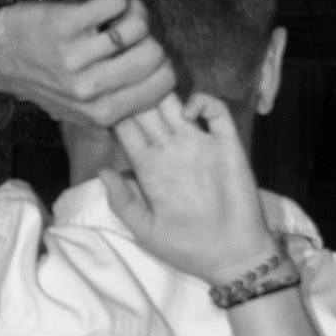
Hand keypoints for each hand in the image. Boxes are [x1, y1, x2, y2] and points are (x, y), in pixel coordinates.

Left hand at [0, 0, 177, 129]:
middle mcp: (89, 91)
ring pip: (138, 27)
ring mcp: (76, 59)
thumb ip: (120, 100)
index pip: (164, 84)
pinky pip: (115, 2)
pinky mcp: (65, 27)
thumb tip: (163, 76)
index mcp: (102, 113)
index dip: (161, 62)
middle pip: (155, 55)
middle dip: (149, 36)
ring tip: (116, 13)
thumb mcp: (81, 108)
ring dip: (133, 11)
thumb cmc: (44, 78)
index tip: (143, 51)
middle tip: (129, 29)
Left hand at [104, 93, 281, 286]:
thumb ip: (122, 201)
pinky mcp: (227, 143)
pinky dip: (202, 101)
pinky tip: (188, 111)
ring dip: (163, 89)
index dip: (115, 113)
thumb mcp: (146, 230)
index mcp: (149, 167)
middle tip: (127, 79)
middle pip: (148, 111)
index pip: (127, 130)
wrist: (233, 256)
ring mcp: (200, 144)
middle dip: (136, 93)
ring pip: (176, 105)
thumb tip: (102, 169)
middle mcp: (172, 150)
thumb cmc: (187, 248)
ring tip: (153, 82)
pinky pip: (216, 111)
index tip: (104, 100)